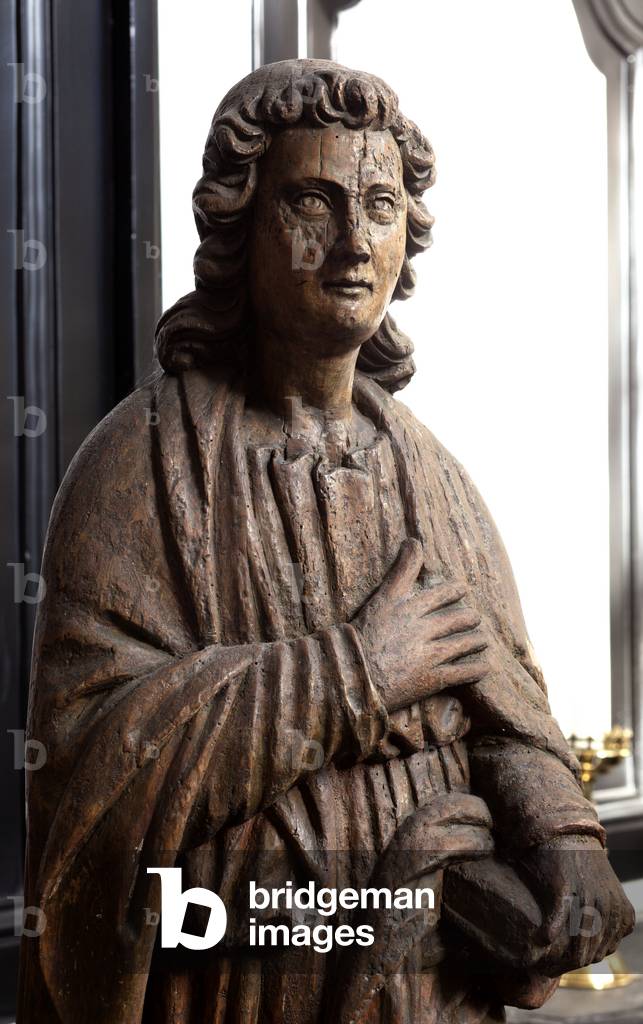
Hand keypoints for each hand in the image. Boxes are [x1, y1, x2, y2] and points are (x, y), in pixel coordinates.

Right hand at [354, 538, 489, 712]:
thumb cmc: (361, 634)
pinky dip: (477, 670)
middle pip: (458, 619)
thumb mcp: (380, 598)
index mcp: (409, 607)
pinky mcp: (431, 679)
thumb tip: (414, 541)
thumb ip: (401, 571)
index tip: (462, 590)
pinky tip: (484, 668)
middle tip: (475, 618)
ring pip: (465, 644)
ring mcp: (428, 654)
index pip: (443, 593)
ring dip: (477, 641)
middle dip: (470, 618)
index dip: (456, 591)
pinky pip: (463, 673)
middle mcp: (422, 628)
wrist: (351, 675)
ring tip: (482, 640)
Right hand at [521, 834, 634, 974]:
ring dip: (560, 954)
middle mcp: (609, 908)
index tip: (568, 962)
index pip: (605, 951)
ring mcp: (588, 898)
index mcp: (623, 913)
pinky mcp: (565, 888)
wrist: (566, 832)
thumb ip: (609, 921)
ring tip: (545, 961)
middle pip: (591, 950)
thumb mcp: (606, 894)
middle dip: (571, 961)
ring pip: (576, 940)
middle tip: (553, 967)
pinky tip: (542, 939)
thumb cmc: (582, 865)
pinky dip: (549, 931)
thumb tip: (604, 952)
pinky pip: (558, 919)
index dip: (585, 959)